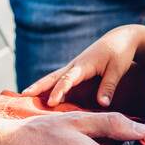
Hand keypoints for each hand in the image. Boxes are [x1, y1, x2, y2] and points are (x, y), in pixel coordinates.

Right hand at [21, 25, 144, 107]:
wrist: (120, 39)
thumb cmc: (120, 53)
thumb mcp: (117, 70)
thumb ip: (108, 87)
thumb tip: (102, 105)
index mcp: (83, 65)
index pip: (68, 79)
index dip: (59, 91)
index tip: (51, 102)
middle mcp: (74, 65)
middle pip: (53, 77)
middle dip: (38, 86)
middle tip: (23, 95)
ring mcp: (73, 67)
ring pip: (53, 77)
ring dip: (40, 86)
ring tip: (25, 97)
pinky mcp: (76, 70)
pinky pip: (59, 79)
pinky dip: (49, 87)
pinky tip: (42, 96)